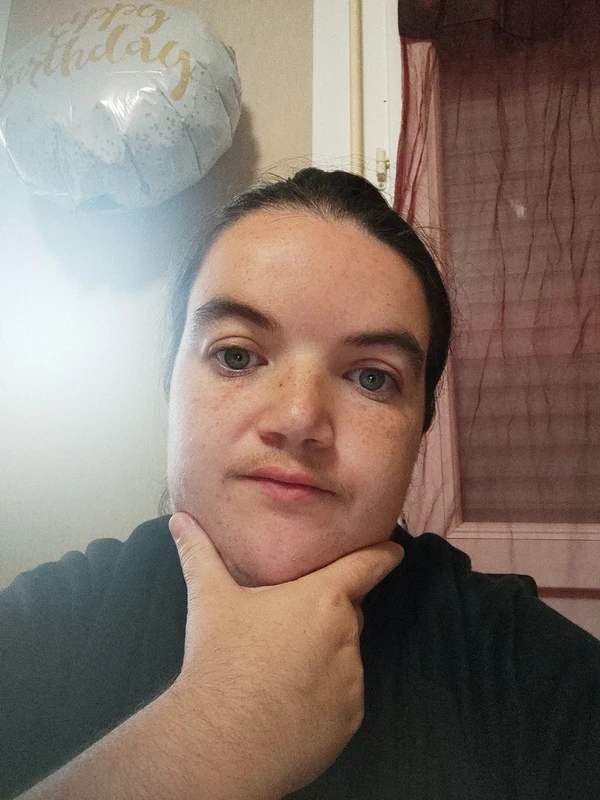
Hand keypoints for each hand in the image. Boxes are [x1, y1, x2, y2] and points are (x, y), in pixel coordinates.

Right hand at [166, 512, 403, 798]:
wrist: (222, 741)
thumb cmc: (221, 661)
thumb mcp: (210, 598)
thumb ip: (199, 553)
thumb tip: (181, 520)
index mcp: (322, 598)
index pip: (366, 566)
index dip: (382, 554)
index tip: (395, 550)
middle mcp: (346, 634)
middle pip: (348, 614)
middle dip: (328, 614)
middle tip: (290, 626)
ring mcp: (351, 679)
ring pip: (344, 657)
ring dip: (324, 657)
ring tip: (281, 670)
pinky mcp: (350, 719)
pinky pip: (343, 697)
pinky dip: (325, 695)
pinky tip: (290, 701)